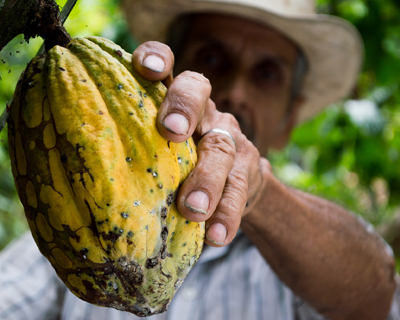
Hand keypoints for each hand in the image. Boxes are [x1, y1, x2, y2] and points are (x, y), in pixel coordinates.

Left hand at [132, 41, 266, 246]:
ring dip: (207, 179)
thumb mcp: (157, 151)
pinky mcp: (248, 169)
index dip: (157, 58)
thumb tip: (74, 166)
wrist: (234, 184)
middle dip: (184, 108)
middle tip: (171, 132)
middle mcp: (204, 111)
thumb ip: (132, 148)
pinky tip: (216, 236)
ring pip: (222, 148)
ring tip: (193, 209)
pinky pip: (240, 190)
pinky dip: (227, 213)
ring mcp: (229, 138)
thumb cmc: (179, 166)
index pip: (167, 65)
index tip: (146, 68)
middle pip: (198, 92)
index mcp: (174, 101)